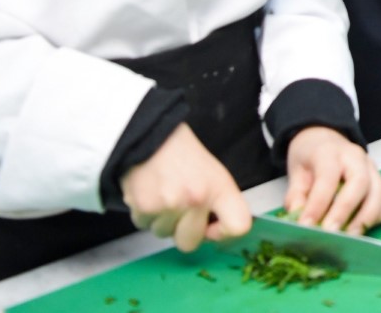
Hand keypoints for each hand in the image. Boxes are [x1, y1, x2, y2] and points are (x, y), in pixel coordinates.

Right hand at [121, 123, 249, 251]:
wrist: (150, 136)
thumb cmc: (184, 155)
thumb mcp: (213, 173)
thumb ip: (219, 202)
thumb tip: (217, 230)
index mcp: (219, 188)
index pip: (238, 225)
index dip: (226, 232)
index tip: (214, 226)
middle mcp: (195, 200)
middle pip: (190, 244)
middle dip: (184, 231)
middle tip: (181, 207)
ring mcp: (167, 206)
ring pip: (164, 235)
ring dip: (162, 221)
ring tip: (163, 193)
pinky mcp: (142, 208)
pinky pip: (144, 226)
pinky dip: (145, 215)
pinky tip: (149, 192)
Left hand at [283, 126, 380, 234]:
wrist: (325, 139)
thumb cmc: (310, 158)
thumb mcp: (296, 171)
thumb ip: (296, 195)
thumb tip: (301, 220)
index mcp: (329, 152)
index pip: (328, 177)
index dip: (318, 204)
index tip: (307, 226)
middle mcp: (356, 157)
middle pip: (360, 182)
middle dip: (346, 211)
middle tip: (333, 234)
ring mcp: (372, 167)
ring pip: (379, 191)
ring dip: (366, 217)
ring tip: (351, 238)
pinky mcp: (380, 179)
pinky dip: (380, 215)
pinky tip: (365, 228)